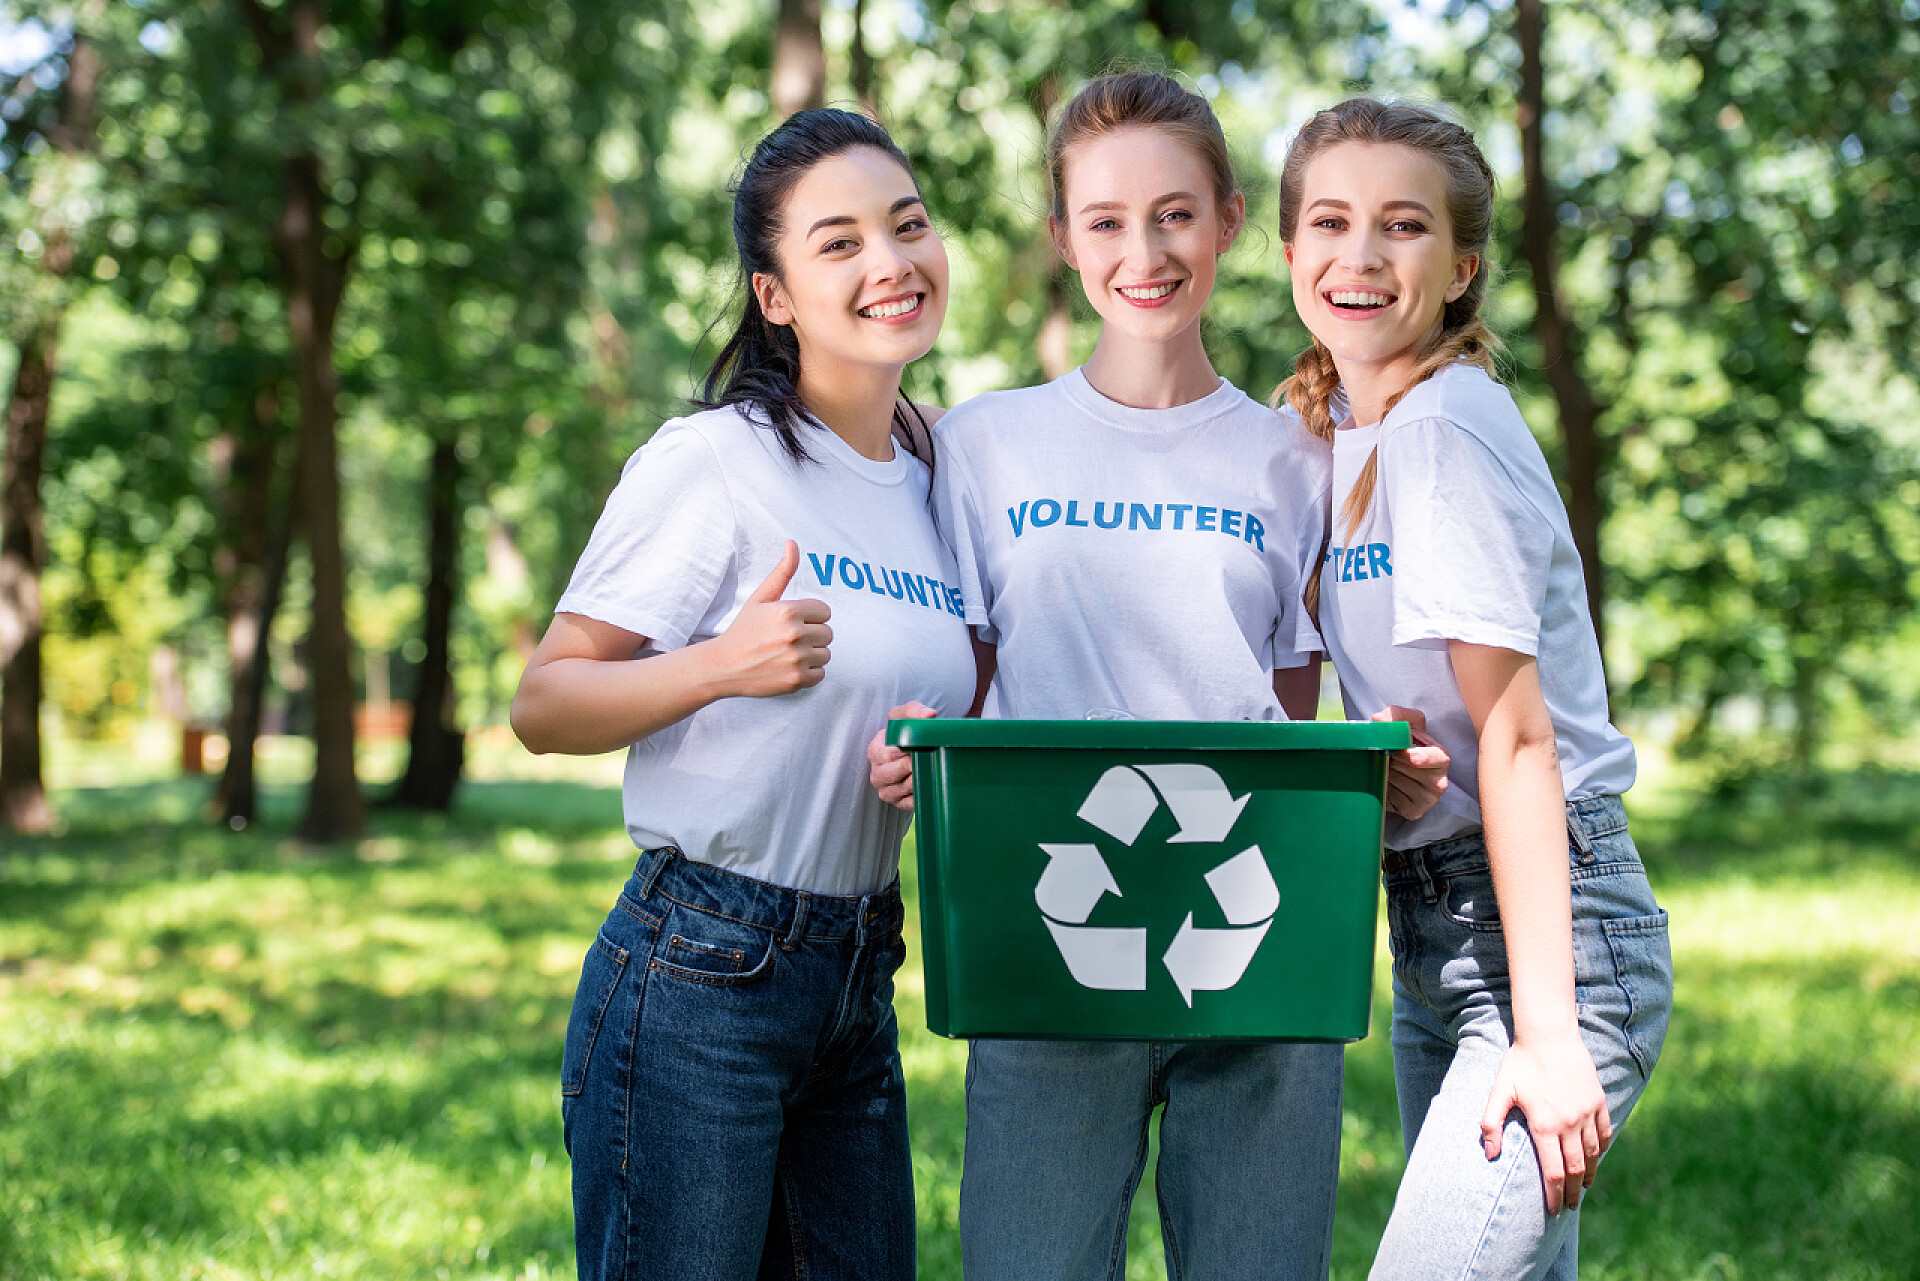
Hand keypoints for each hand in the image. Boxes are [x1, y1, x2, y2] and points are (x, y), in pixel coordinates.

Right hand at [707, 541, 831, 696]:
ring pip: (825, 654)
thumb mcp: (761, 598)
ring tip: (787, 653)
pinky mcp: (796, 680)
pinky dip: (808, 672)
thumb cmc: (743, 630)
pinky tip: (789, 667)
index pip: (825, 612)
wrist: (724, 666)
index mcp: (787, 611)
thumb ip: (782, 572)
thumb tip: (792, 543)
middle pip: (828, 633)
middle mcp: (794, 635)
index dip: (810, 616)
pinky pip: (820, 673)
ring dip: (811, 654)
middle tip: (787, 639)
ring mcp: (796, 659)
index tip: (792, 622)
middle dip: (811, 635)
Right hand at [869, 702, 936, 810]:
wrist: (912, 748)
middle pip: (889, 774)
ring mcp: (884, 789)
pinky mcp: (896, 801)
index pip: (887, 754)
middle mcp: (876, 771)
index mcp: (874, 749)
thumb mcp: (906, 715)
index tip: (920, 747)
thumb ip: (915, 710)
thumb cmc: (906, 731)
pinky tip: (926, 787)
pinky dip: (916, 798)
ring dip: (913, 782)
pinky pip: (905, 804)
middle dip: (909, 768)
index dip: (905, 752)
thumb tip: (929, 715)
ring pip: (895, 791)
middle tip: (925, 760)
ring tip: (926, 772)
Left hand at [1374, 705, 1449, 818]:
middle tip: (1385, 757)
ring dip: (1387, 774)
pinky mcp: (1414, 812)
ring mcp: (1428, 799)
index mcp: (1440, 757)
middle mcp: (1439, 781)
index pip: (1438, 758)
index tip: (1397, 751)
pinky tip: (1386, 783)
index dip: (1417, 755)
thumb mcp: (1402, 722)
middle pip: (1414, 772)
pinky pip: (1395, 801)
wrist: (1390, 768)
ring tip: (1386, 768)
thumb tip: (1380, 720)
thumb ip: (1394, 714)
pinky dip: (1385, 790)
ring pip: (1402, 785)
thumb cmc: (1401, 744)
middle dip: (1395, 762)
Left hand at [1479, 1032, 1612, 1215]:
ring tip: (1582, 1188)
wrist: (1549, 1034)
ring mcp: (1588, 1113)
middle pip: (1576, 1170)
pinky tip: (1595, 1159)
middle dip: (1572, 1193)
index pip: (1553, 1172)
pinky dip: (1601, 1150)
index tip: (1553, 1211)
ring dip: (1588, 1175)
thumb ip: (1491, 1123)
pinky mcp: (1599, 1102)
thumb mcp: (1499, 1091)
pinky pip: (1605, 1134)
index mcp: (1545, 1125)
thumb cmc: (1520, 1062)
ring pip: (1592, 1154)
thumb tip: (1489, 1154)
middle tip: (1570, 1207)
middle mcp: (1570, 1124)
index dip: (1554, 1195)